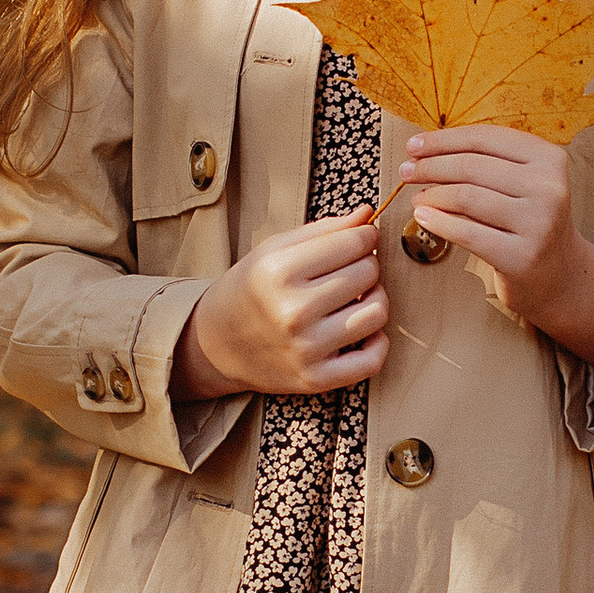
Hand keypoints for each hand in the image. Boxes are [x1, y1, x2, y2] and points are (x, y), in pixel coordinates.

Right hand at [174, 208, 389, 398]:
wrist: (216, 344)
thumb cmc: (250, 290)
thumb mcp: (273, 250)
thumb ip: (323, 230)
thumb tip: (368, 214)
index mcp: (279, 271)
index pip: (354, 242)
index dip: (365, 237)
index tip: (361, 240)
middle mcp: (292, 311)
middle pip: (368, 274)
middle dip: (366, 266)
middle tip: (349, 271)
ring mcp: (305, 348)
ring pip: (377, 313)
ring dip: (375, 300)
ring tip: (356, 298)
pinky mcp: (315, 379)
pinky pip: (372, 360)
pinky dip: (377, 343)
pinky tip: (363, 332)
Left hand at [398, 126, 593, 369]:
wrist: (559, 276)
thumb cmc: (528, 222)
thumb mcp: (523, 183)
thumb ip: (487, 161)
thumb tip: (424, 148)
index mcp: (549, 159)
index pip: (485, 138)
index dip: (443, 140)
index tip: (413, 145)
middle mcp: (548, 188)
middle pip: (471, 166)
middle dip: (430, 166)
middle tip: (407, 172)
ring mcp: (538, 223)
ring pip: (466, 197)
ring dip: (432, 195)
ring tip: (417, 198)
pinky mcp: (522, 256)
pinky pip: (467, 233)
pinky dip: (438, 222)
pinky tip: (422, 217)